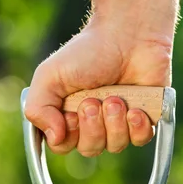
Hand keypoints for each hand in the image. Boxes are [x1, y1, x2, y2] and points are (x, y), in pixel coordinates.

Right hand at [24, 18, 171, 156]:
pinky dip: (138, 127)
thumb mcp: (49, 76)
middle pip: (90, 148)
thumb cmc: (88, 52)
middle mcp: (93, 122)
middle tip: (95, 100)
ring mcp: (120, 122)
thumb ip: (38, 109)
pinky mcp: (144, 119)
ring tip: (117, 96)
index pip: (63, 145)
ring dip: (115, 122)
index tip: (72, 113)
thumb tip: (54, 139)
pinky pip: (141, 140)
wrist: (128, 34)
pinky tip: (137, 108)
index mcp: (68, 113)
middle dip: (93, 126)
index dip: (68, 135)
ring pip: (115, 145)